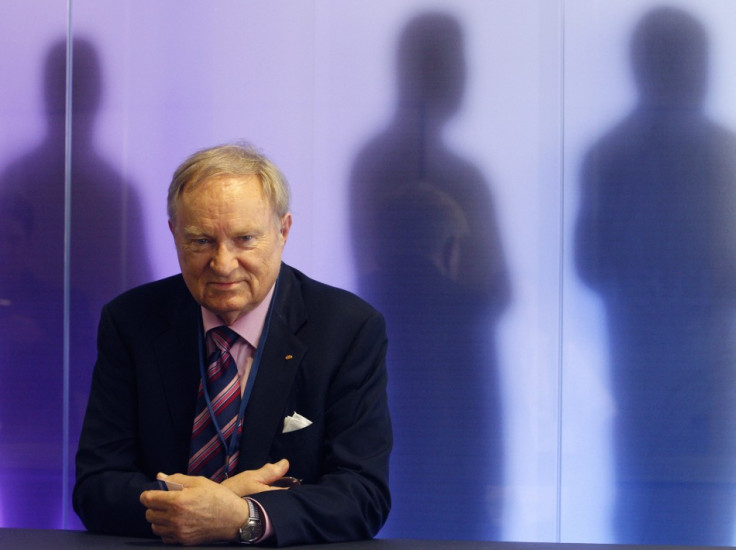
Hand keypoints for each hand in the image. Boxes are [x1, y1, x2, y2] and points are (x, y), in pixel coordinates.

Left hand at [139, 460, 288, 544]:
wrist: (233, 518)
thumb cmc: (218, 497)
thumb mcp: (199, 482)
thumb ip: (177, 479)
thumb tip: (160, 476)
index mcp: (177, 500)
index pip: (148, 499)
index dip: (148, 494)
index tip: (152, 493)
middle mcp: (175, 518)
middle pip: (149, 514)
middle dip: (154, 506)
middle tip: (165, 501)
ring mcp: (178, 532)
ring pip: (155, 527)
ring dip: (159, 519)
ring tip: (171, 512)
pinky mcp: (183, 541)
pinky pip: (164, 537)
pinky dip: (166, 530)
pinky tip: (177, 523)